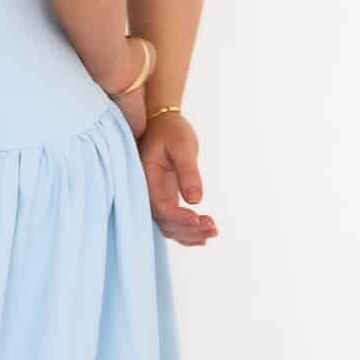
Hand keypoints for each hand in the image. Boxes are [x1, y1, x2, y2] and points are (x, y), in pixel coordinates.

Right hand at [136, 111, 216, 245]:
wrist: (161, 122)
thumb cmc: (171, 131)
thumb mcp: (182, 145)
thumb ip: (188, 172)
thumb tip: (195, 200)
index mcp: (146, 178)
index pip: (160, 207)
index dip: (179, 217)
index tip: (199, 218)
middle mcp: (146, 192)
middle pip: (164, 223)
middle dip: (189, 230)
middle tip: (213, 228)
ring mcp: (155, 196)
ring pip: (168, 226)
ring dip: (190, 234)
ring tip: (213, 231)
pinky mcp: (164, 198)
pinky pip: (172, 222)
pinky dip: (187, 232)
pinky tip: (204, 236)